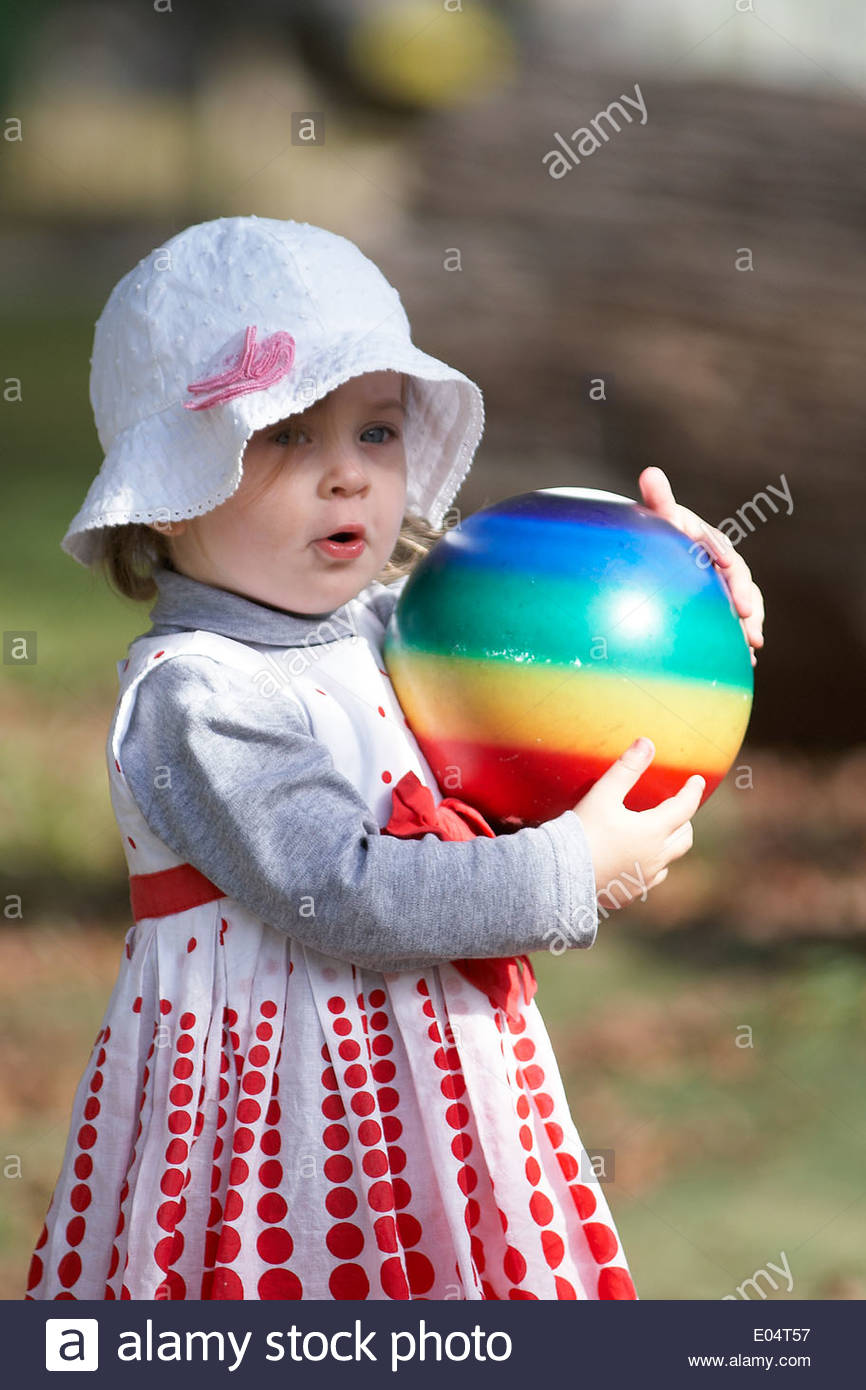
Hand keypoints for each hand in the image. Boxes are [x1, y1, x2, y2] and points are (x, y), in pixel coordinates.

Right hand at [573, 737, 703, 908]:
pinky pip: (651, 877)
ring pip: (670, 858)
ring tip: (659, 832)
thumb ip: (626, 768)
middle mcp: (655, 857)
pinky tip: (637, 858)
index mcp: (653, 831)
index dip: (693, 791)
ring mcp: (645, 878)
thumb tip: (647, 743)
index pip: (684, 807)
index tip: (697, 780)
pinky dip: (652, 863)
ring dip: (670, 842)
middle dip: (684, 819)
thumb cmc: (581, 831)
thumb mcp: (603, 795)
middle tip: (677, 807)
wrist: (560, 873)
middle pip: (684, 836)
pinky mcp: (631, 892)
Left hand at [638, 466, 764, 667]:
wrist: (651, 556)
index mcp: (707, 541)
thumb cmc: (654, 535)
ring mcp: (722, 587)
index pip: (721, 550)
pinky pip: (734, 623)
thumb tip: (650, 472)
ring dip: (750, 625)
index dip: (726, 560)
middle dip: (748, 602)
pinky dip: (739, 639)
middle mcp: (721, 563)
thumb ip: (658, 501)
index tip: (728, 569)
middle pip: (739, 582)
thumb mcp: (657, 520)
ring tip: (752, 647)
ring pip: (744, 604)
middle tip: (749, 622)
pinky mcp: (719, 606)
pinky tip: (743, 662)